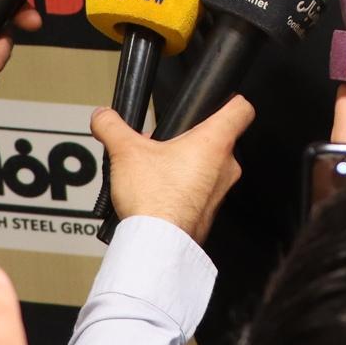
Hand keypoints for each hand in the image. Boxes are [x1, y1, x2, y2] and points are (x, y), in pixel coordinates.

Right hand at [91, 93, 253, 242]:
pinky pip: (202, 192)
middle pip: (219, 139)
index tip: (220, 101)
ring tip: (159, 169)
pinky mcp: (210, 213)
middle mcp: (226, 166)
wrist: (157, 244)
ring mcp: (220, 192)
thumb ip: (112, 127)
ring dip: (188, 164)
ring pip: (210, 167)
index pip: (241, 109)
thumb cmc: (155, 200)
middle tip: (168, 143)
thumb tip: (103, 117)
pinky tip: (162, 192)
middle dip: (192, 138)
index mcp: (215, 142)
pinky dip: (186, 189)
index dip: (231, 100)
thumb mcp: (125, 152)